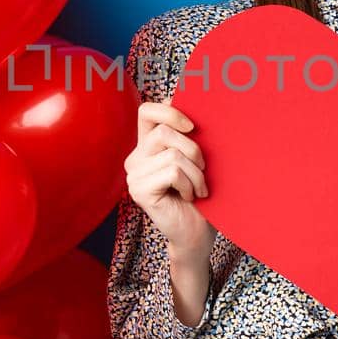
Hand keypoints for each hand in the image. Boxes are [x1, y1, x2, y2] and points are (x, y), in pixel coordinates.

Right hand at [124, 99, 215, 256]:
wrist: (197, 234)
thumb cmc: (200, 195)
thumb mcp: (197, 160)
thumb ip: (189, 136)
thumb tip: (200, 105)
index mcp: (147, 146)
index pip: (147, 111)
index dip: (170, 111)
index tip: (193, 127)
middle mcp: (136, 158)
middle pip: (164, 131)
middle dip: (194, 149)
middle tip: (203, 169)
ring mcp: (134, 175)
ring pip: (172, 155)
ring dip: (196, 173)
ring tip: (199, 189)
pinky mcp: (139, 190)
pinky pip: (173, 172)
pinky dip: (189, 184)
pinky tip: (190, 197)